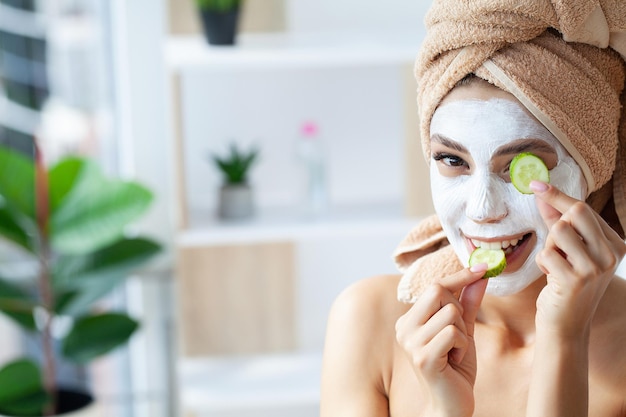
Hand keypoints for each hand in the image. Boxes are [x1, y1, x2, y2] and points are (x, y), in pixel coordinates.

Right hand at [395, 265, 487, 416]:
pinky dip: (463, 347)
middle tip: (459, 336)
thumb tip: (480, 276)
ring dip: (463, 333)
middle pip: (438, 291)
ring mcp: (410, 342)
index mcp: (409, 320)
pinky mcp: (422, 356)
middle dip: (459, 310)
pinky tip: (454, 362)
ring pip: (450, 313)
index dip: (459, 276)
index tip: (481, 267)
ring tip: (455, 352)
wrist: (450, 405)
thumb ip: (468, 303)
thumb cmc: (455, 369)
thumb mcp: (463, 331)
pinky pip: (454, 333)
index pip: (434, 285)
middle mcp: (404, 328)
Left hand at [531, 180, 625, 337]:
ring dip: (548, 246)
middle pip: (575, 213)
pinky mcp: (575, 280)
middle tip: (554, 244)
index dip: (557, 195)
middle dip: (555, 223)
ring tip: (555, 265)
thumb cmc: (564, 285)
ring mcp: (595, 268)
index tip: (536, 184)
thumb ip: (557, 222)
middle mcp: (611, 255)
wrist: (566, 326)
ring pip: (559, 232)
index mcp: (615, 245)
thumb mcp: (567, 251)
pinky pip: (546, 254)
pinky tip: (551, 277)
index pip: (584, 208)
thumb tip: (541, 192)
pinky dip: (542, 263)